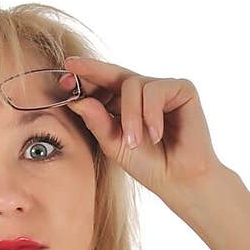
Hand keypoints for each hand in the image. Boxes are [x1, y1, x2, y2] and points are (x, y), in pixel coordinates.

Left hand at [60, 54, 222, 207]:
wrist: (179, 180)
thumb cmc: (149, 165)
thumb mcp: (115, 144)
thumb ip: (97, 122)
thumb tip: (77, 101)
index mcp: (125, 104)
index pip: (103, 83)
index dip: (85, 75)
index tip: (66, 68)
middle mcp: (144, 92)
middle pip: (115, 74)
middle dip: (94, 72)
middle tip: (74, 68)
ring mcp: (163, 89)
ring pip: (133, 84)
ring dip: (130, 115)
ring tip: (134, 142)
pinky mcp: (183, 89)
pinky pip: (156, 91)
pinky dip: (151, 114)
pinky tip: (156, 135)